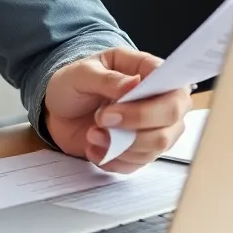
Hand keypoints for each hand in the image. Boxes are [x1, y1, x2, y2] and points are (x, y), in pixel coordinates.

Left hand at [43, 48, 190, 173]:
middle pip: (171, 118)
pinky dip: (113, 159)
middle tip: (100, 119)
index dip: (152, 99)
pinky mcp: (142, 150)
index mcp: (148, 69)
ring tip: (91, 134)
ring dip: (121, 144)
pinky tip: (93, 148)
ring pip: (157, 144)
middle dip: (134, 123)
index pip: (173, 85)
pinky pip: (139, 162)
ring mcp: (155, 127)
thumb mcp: (81, 73)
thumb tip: (134, 83)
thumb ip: (107, 79)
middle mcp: (160, 99)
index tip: (117, 103)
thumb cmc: (74, 84)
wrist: (59, 112)